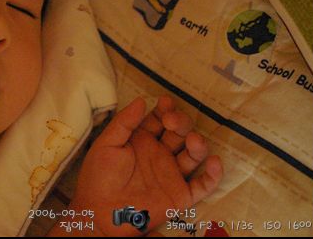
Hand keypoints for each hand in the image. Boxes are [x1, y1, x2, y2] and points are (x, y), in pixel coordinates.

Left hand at [68, 96, 222, 235]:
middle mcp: (159, 154)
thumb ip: (124, 122)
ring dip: (198, 144)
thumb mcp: (106, 144)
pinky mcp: (180, 195)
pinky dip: (213, 175)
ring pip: (193, 154)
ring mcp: (171, 174)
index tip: (166, 102)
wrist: (100, 213)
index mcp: (141, 140)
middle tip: (172, 122)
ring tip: (193, 141)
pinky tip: (214, 162)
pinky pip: (203, 185)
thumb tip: (142, 100)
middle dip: (180, 122)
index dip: (165, 109)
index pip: (159, 119)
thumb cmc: (98, 177)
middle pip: (179, 132)